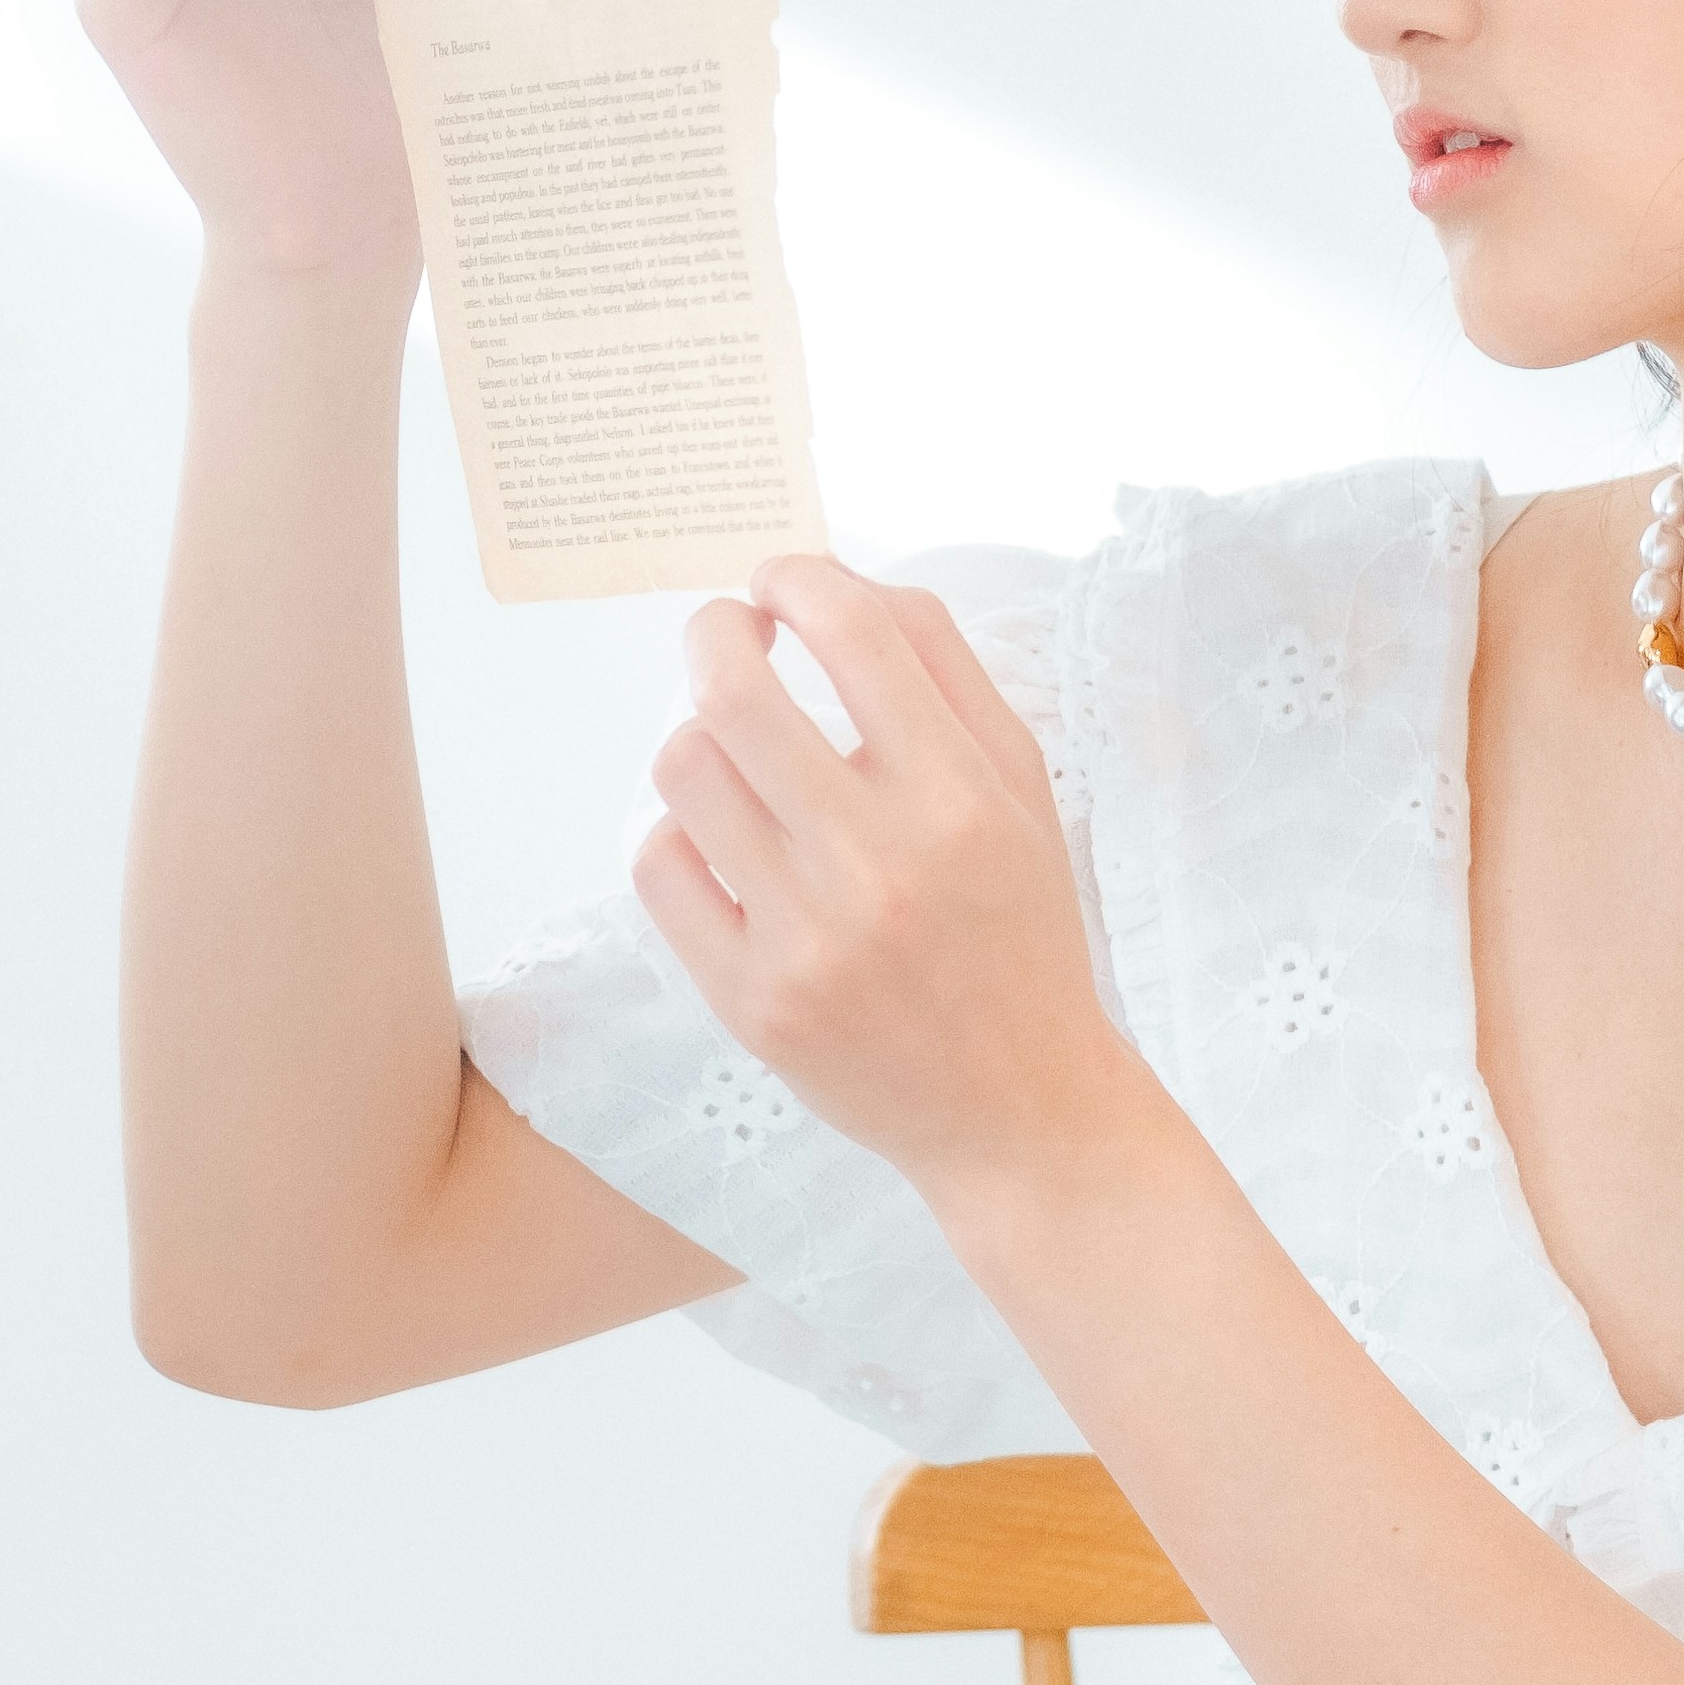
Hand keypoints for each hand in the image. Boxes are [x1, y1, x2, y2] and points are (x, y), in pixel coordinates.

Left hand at [633, 557, 1164, 1195]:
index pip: (855, 632)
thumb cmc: (1018, 931)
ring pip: (684, 770)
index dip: (798, 577)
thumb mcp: (1023, 789)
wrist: (1018, 1107)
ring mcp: (807, 936)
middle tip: (728, 635)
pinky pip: (659, 868)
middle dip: (714, 632)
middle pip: (734, 691)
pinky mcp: (751, 1000)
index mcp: (962, 798)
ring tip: (733, 753)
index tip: (783, 583)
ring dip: (698, 735)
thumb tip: (842, 583)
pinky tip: (720, 837)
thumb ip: (946, 673)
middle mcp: (881, 863)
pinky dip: (678, 832)